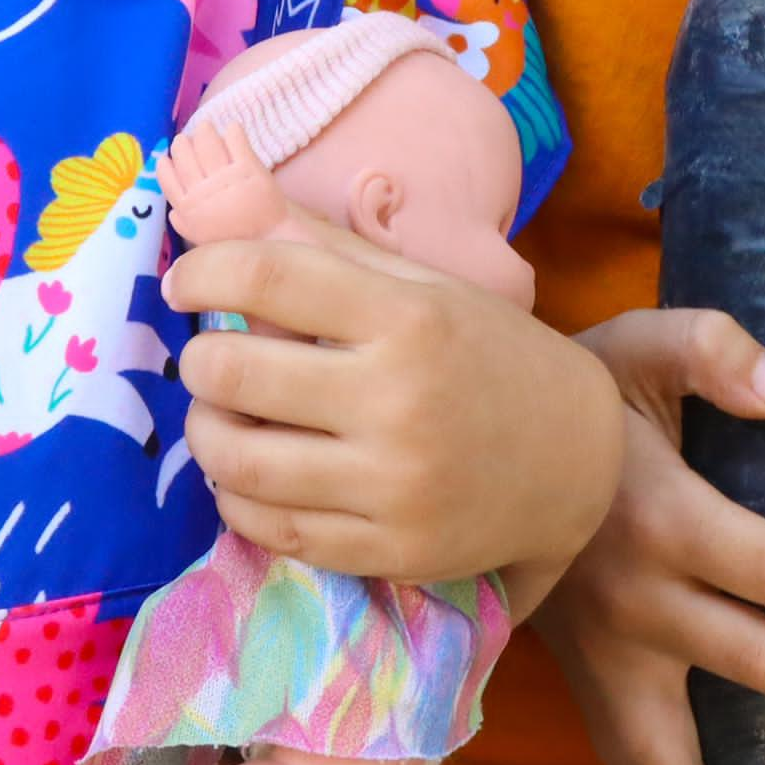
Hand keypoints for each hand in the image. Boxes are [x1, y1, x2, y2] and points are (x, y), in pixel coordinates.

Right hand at [158, 120, 288, 247]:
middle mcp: (202, 191)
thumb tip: (171, 210)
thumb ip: (183, 223)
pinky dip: (232, 131)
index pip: (166, 176)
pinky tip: (232, 130)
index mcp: (187, 208)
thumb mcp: (200, 236)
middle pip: (184, 153)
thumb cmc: (233, 237)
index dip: (167, 162)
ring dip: (205, 131)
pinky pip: (235, 141)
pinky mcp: (249, 169)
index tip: (170, 156)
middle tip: (191, 139)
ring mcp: (225, 178)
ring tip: (207, 128)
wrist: (271, 237)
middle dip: (184, 142)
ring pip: (206, 142)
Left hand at [167, 221, 618, 588]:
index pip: (267, 276)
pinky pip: (275, 530)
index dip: (204, 272)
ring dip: (205, 434)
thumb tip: (229, 213)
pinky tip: (248, 475)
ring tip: (217, 417)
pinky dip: (238, 500)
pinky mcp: (391, 552)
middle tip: (204, 356)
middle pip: (235, 372)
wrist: (580, 460)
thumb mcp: (427, 286)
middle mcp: (398, 400)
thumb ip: (331, 250)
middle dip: (198, 360)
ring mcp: (395, 485)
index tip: (185, 281)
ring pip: (240, 463)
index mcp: (408, 317)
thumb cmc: (490, 355)